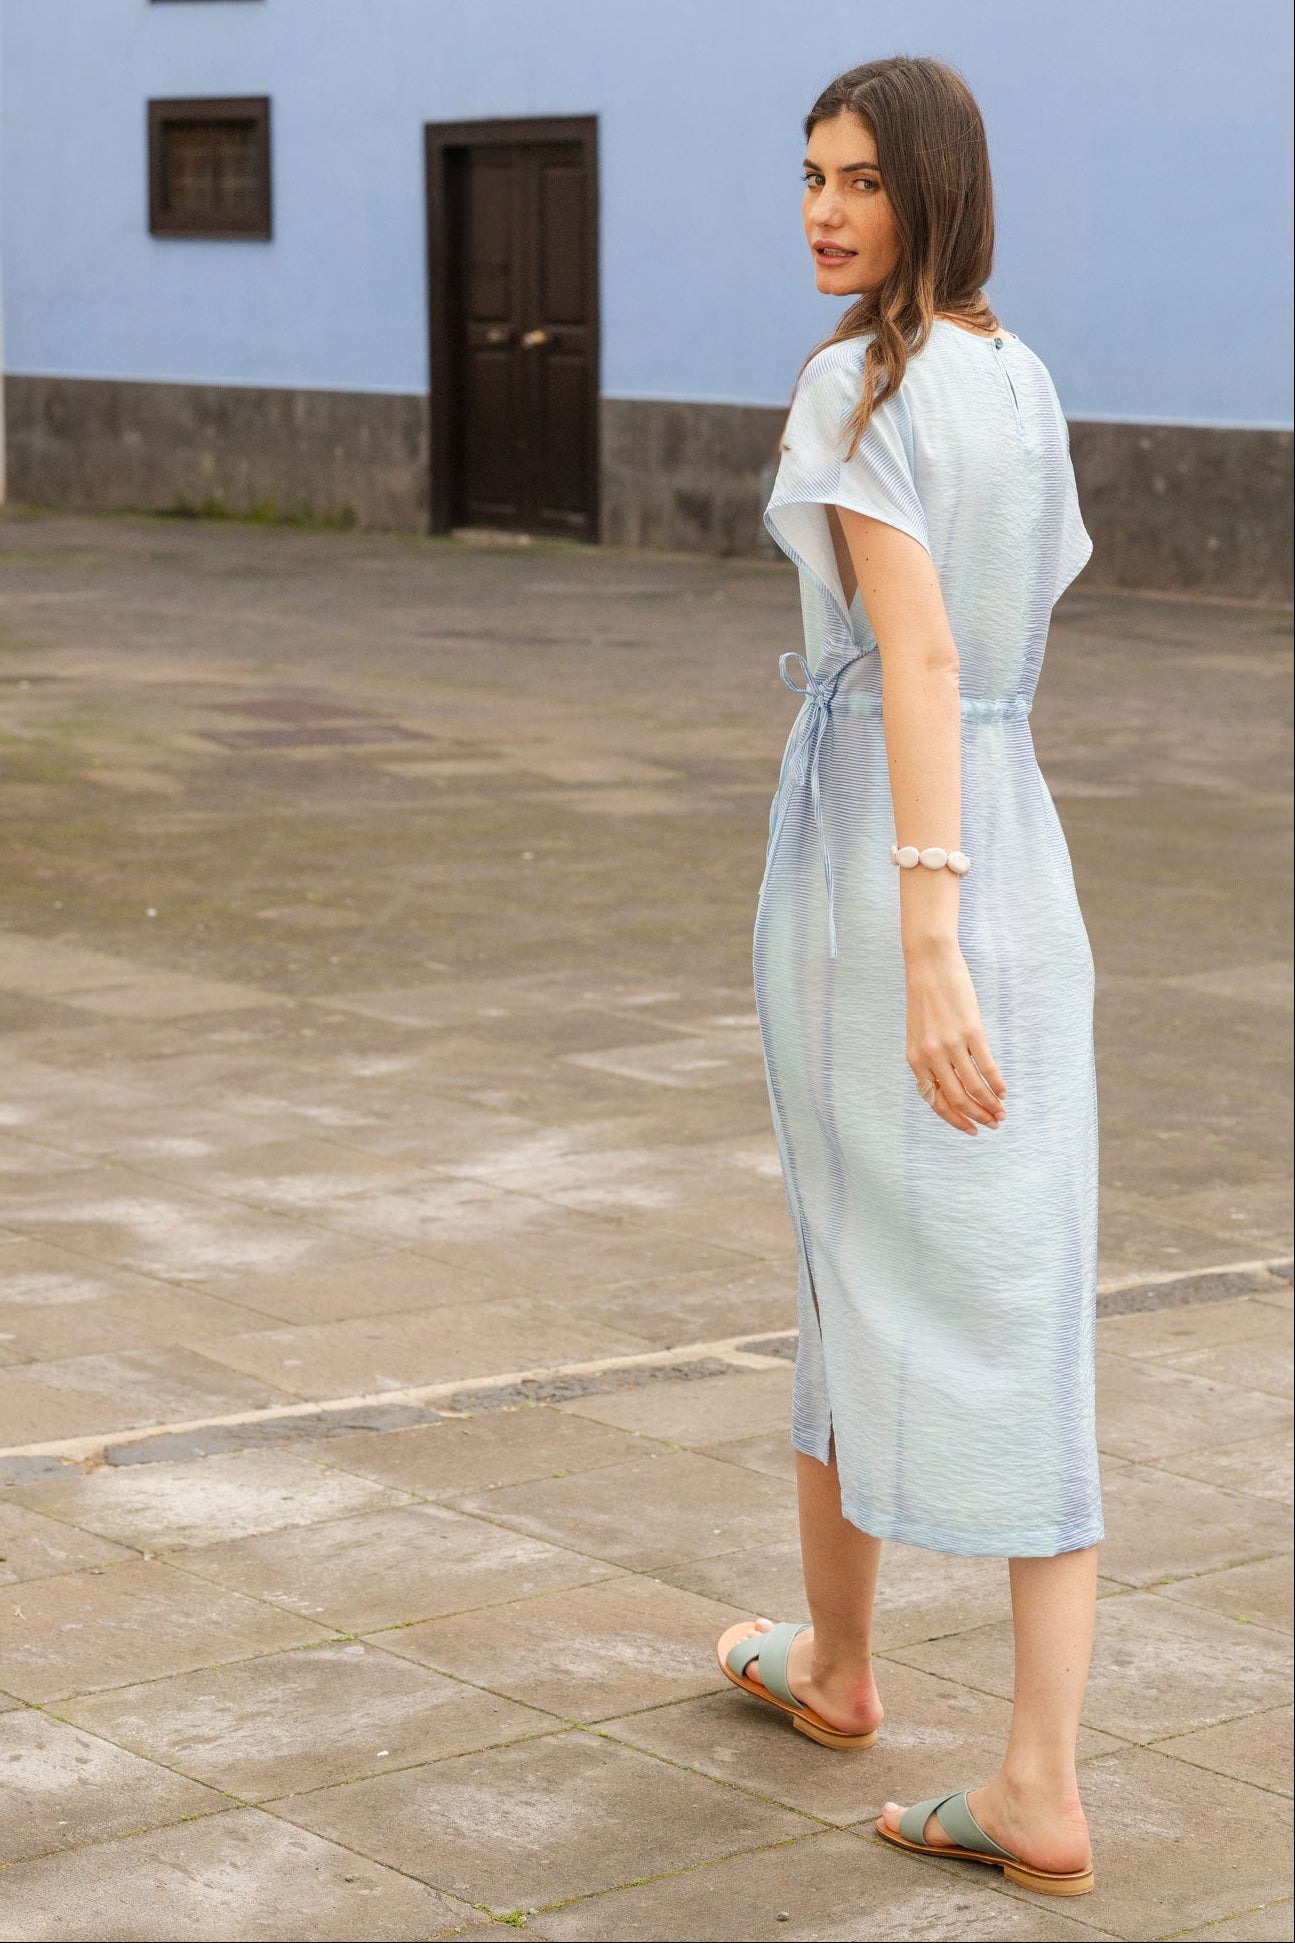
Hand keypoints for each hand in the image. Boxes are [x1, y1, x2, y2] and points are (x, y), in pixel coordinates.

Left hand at [905, 938, 1006, 1135]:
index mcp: (915, 1059)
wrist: (929, 964)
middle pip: (957, 1099)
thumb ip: (930, 1059)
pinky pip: (986, 1066)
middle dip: (977, 1116)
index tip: (971, 1129)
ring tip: (1001, 1112)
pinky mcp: (971, 1031)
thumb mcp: (919, 1033)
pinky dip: (997, 1083)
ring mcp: (951, 1044)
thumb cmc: (926, 998)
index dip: (955, 1119)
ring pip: (973, 1087)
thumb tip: (950, 1085)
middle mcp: (931, 1056)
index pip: (936, 1101)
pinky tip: (1004, 1092)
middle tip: (994, 1124)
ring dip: (990, 1104)